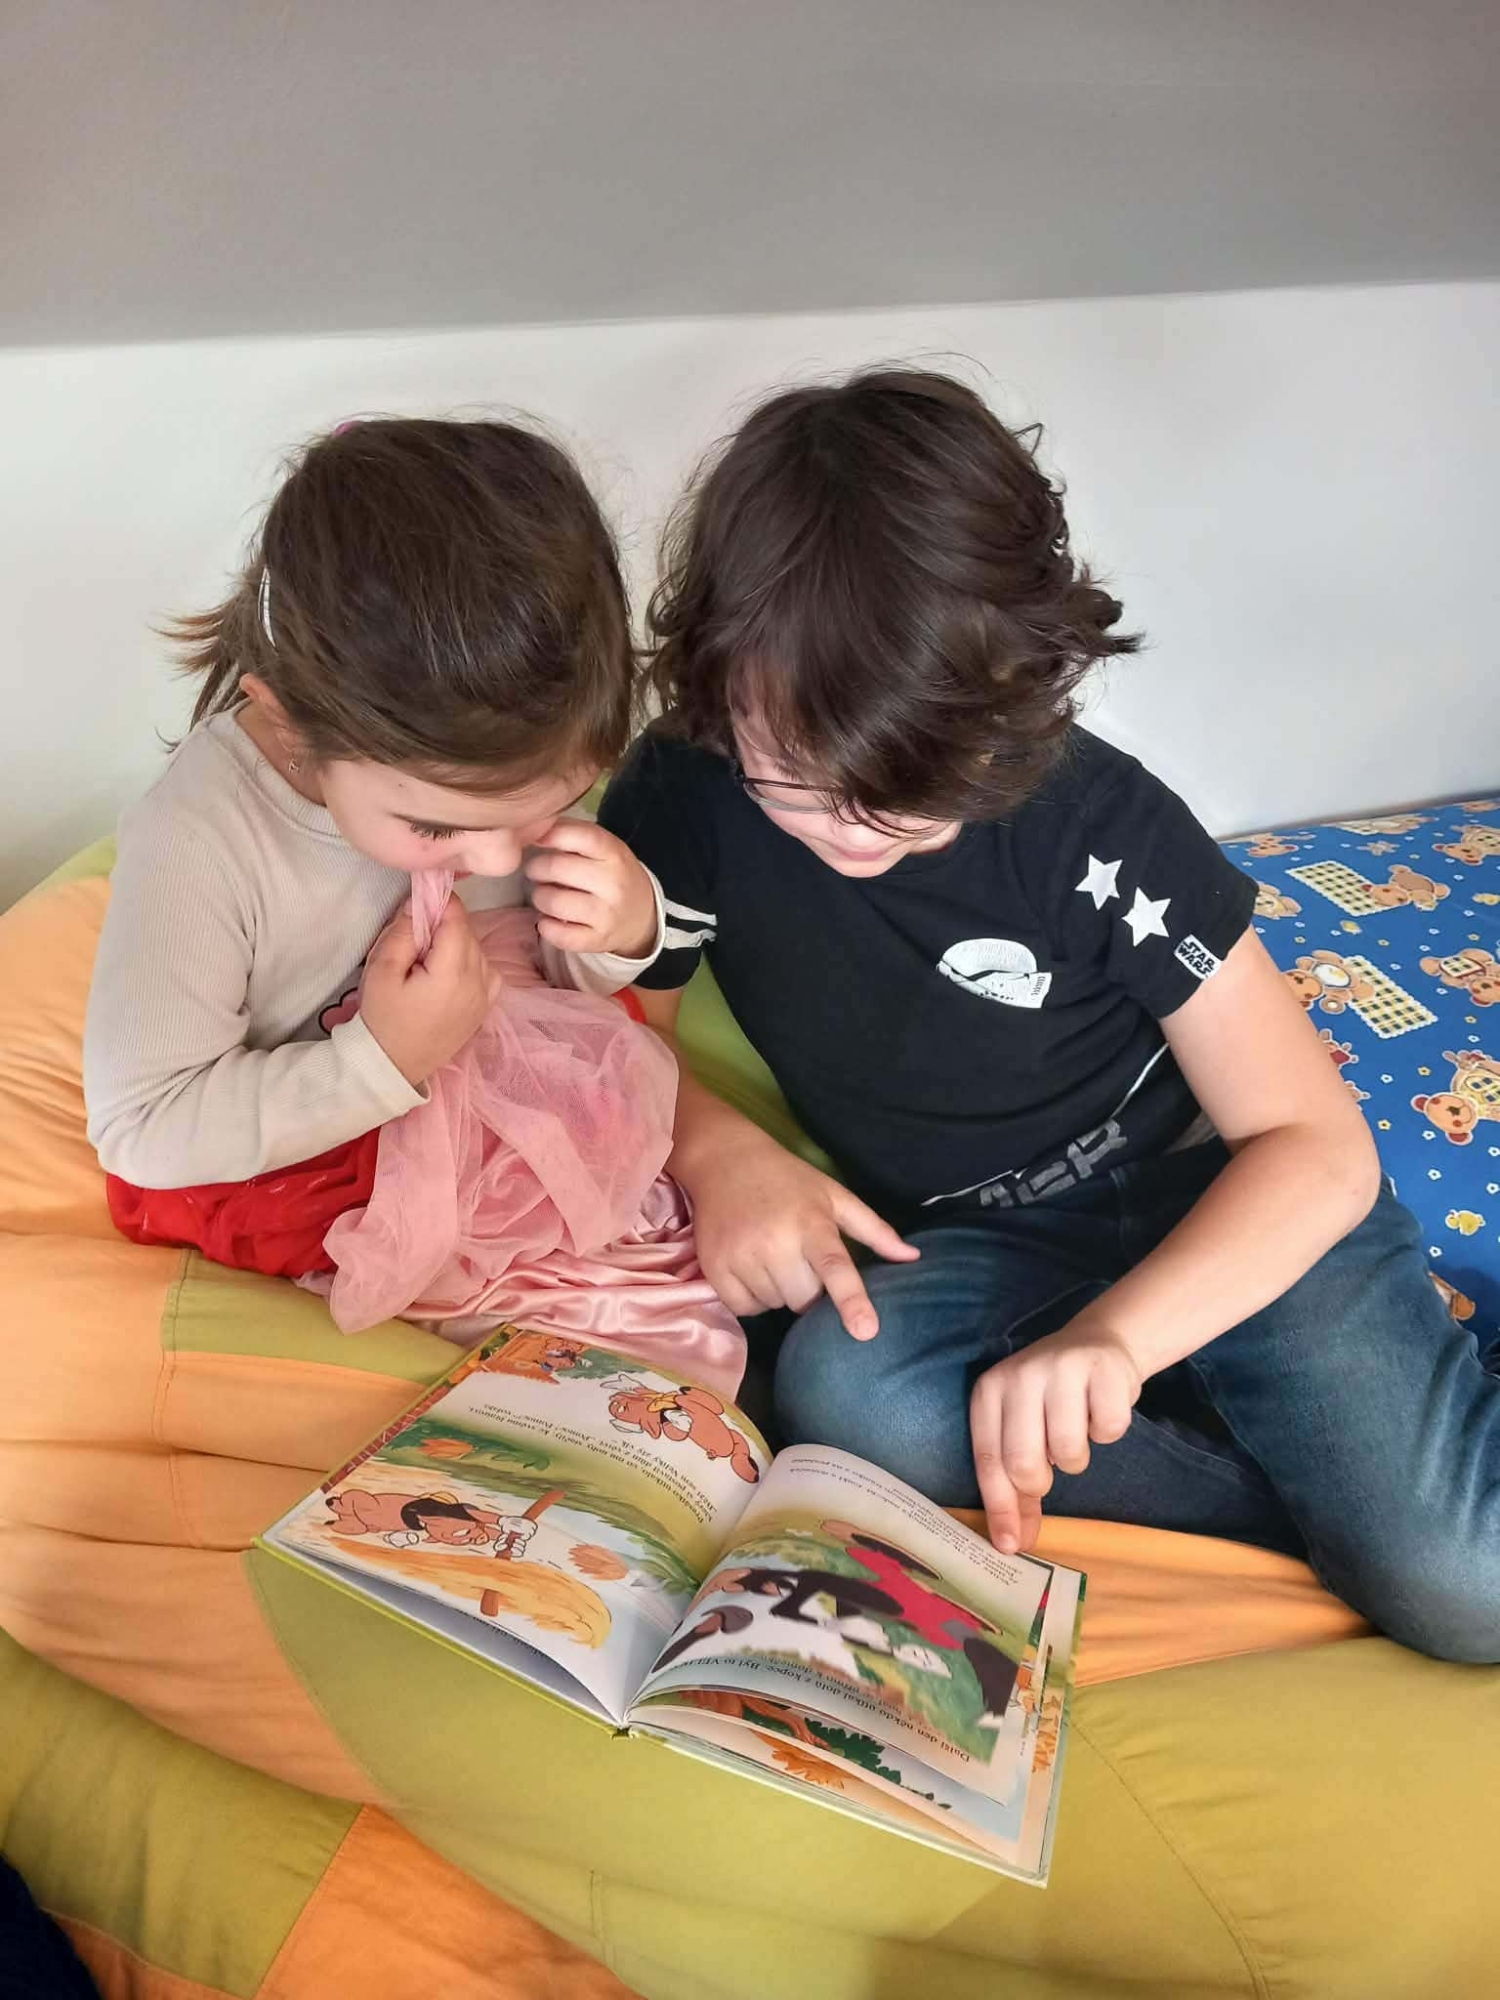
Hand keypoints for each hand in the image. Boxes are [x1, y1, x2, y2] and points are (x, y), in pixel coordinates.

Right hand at [359, 896, 497, 1086]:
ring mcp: (486, 996)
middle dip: (444, 923)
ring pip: (478, 948)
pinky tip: (446, 971)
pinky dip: (469, 961)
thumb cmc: (382, 1018)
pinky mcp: (486, 1006)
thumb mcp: (381, 971)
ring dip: (456, 942)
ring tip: (426, 958)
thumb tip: (420, 903)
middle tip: (415, 933)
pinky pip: (486, 969)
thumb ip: (403, 933)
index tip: (422, 896)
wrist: (393, 1065)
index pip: (457, 918)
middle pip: (468, 932)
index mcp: (453, 972)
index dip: (440, 901)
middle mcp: (478, 982)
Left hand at [525, 820, 657, 957]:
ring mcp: (607, 914)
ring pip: (553, 902)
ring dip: (540, 897)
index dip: (550, 835)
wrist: (641, 916)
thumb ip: (572, 834)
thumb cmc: (612, 875)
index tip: (536, 839)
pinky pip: (559, 935)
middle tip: (536, 871)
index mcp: (614, 853)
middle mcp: (613, 883)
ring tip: (545, 895)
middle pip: (557, 868)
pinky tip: (549, 919)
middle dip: (536, 868)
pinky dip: (546, 926)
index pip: (578, 836)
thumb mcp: (604, 848)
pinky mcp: (598, 940)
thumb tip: (531, 829)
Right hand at [682, 1127, 918, 1339]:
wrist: (725, 1161)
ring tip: (772, 1256)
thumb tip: (912, 1257)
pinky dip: (753, 1298)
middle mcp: (775, 1242)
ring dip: (780, 1292)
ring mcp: (741, 1256)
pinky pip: (745, 1309)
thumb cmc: (789, 1181)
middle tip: (799, 1257)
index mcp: (811, 1224)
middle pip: (805, 1300)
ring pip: (775, 1306)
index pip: (835, 1268)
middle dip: (809, 1289)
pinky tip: (752, 1268)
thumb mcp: (835, 1195)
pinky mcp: (714, 1268)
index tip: (866, 1331)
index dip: (852, 1301)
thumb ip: (875, 1230)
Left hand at [969, 1317, 1141, 1553]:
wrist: (1096, 1344)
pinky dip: (1107, 1433)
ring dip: (1077, 1458)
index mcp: (989, 1391)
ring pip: (1069, 1451)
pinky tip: (1099, 1412)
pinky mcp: (1103, 1369)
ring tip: (1076, 1431)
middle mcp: (1020, 1375)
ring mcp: (1061, 1367)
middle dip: (1039, 1483)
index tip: (1010, 1546)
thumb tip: (1014, 1543)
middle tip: (1051, 1467)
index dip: (999, 1507)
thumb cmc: (1051, 1400)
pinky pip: (1109, 1431)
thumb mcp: (1022, 1431)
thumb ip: (1015, 1486)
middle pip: (1023, 1462)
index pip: (988, 1459)